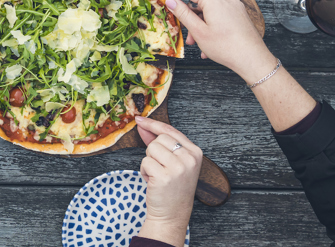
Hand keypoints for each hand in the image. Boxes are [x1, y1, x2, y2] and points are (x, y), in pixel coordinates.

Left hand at [134, 118, 201, 246]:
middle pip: (159, 138)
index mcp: (195, 152)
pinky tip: (153, 181)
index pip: (171, 130)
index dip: (153, 124)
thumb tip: (143, 125)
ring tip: (157, 175)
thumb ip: (161, 143)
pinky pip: (145, 162)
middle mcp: (190, 158)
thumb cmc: (172, 188)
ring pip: (151, 149)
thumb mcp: (173, 163)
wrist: (172, 214)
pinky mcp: (165, 176)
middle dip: (153, 152)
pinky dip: (144, 171)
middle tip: (160, 168)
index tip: (140, 119)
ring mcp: (178, 167)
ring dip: (148, 161)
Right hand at [165, 0, 272, 75]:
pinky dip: (212, 27)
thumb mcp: (198, 31)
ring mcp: (234, 7)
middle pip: (200, 2)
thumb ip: (183, 14)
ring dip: (200, 25)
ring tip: (197, 42)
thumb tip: (171, 1)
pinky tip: (209, 43)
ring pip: (210, 12)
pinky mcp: (239, 15)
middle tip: (184, 32)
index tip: (168, 3)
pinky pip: (220, 17)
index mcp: (214, 0)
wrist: (252, 59)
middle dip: (190, 17)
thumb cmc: (227, 47)